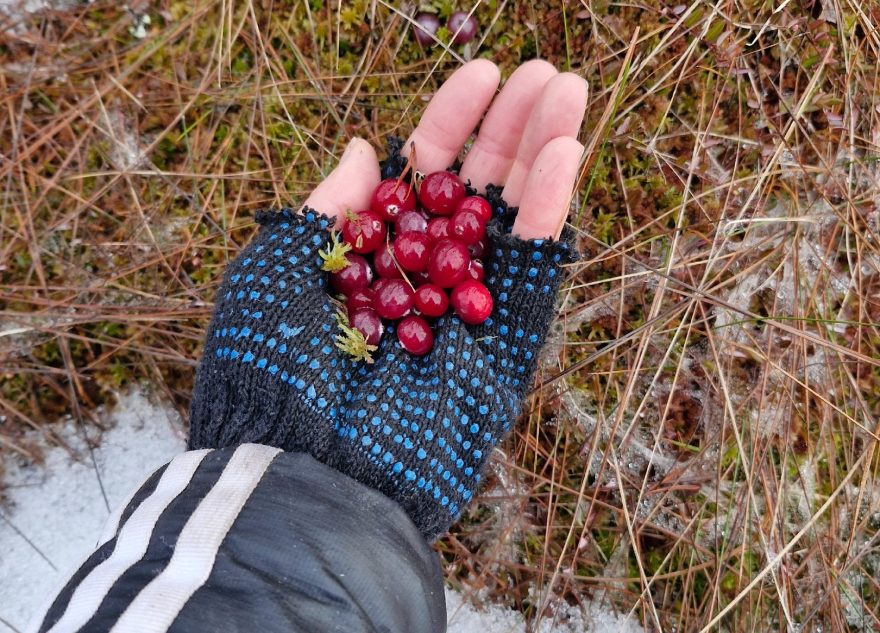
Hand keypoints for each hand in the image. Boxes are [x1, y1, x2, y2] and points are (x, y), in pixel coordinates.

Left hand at [189, 60, 587, 540]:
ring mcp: (468, 311)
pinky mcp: (504, 346)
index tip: (479, 72)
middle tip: (543, 74)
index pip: (419, 177)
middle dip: (508, 129)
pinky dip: (548, 213)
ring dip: (541, 155)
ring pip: (512, 222)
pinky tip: (565, 152)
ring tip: (569, 90)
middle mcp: (423, 279)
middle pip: (475, 191)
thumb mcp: (274, 271)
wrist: (300, 466)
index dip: (449, 122)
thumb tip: (367, 148)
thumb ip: (327, 208)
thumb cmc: (269, 370)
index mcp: (370, 257)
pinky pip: (531, 271)